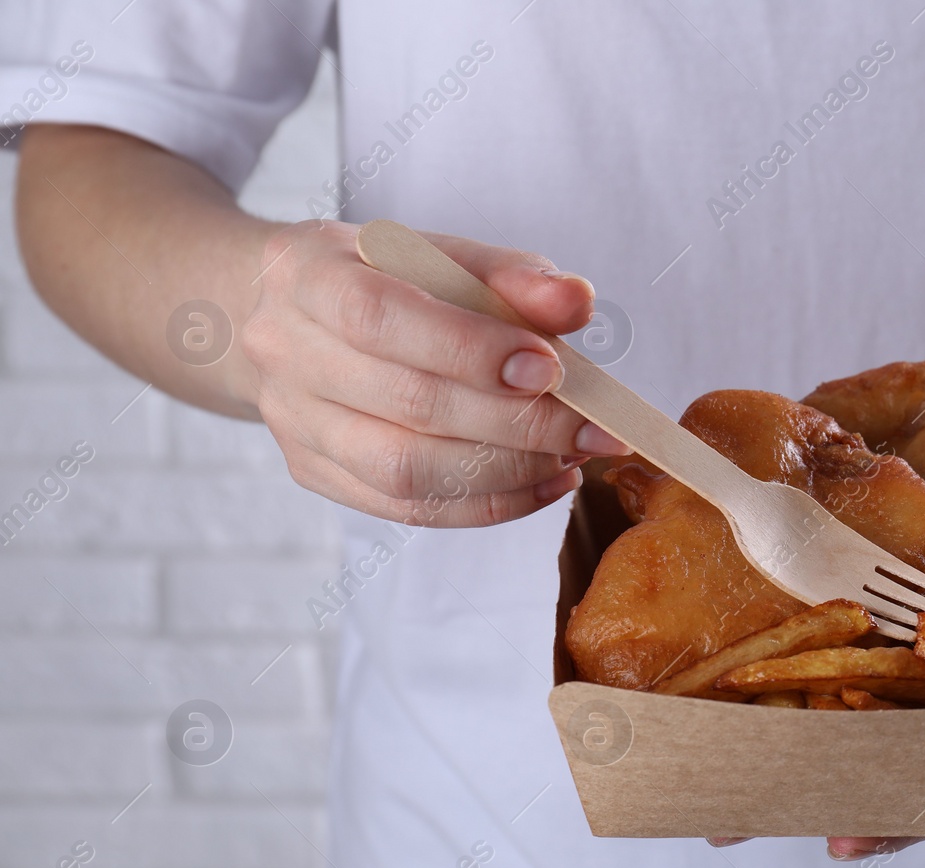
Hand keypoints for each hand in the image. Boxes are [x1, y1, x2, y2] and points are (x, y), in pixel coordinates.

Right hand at [238, 220, 629, 525]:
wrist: (292, 315)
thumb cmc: (386, 279)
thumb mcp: (444, 256)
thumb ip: (513, 276)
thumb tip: (576, 302)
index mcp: (307, 273)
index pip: (380, 318)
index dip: (469, 349)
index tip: (549, 368)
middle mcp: (285, 350)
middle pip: (406, 403)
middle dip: (517, 423)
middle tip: (594, 427)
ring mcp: (293, 420)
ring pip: (404, 470)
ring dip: (507, 471)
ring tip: (573, 456)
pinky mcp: (315, 471)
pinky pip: (408, 508)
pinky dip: (489, 503)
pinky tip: (545, 482)